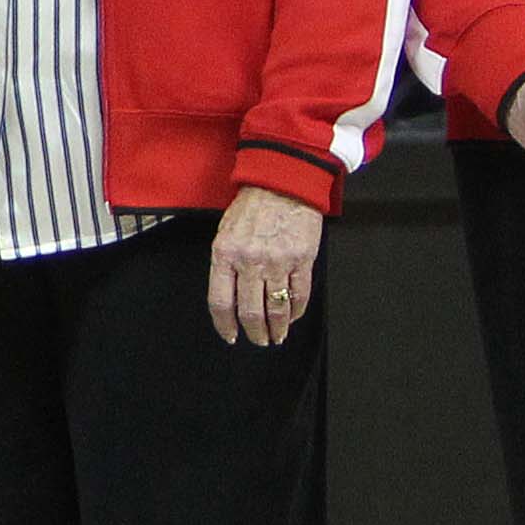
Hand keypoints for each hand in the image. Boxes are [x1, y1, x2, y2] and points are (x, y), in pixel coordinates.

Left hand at [205, 186, 324, 346]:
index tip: (230, 336)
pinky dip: (296, 312)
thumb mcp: (225, 234)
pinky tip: (292, 318)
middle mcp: (250, 261)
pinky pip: (299, 295)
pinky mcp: (302, 260)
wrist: (282, 183)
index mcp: (225, 254)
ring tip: (276, 336)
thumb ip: (225, 265)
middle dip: (254, 333)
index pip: (221, 302)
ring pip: (276, 309)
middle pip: (250, 311)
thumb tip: (230, 299)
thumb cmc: (251, 207)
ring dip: (276, 329)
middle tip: (258, 340)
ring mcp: (278, 262)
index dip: (225, 325)